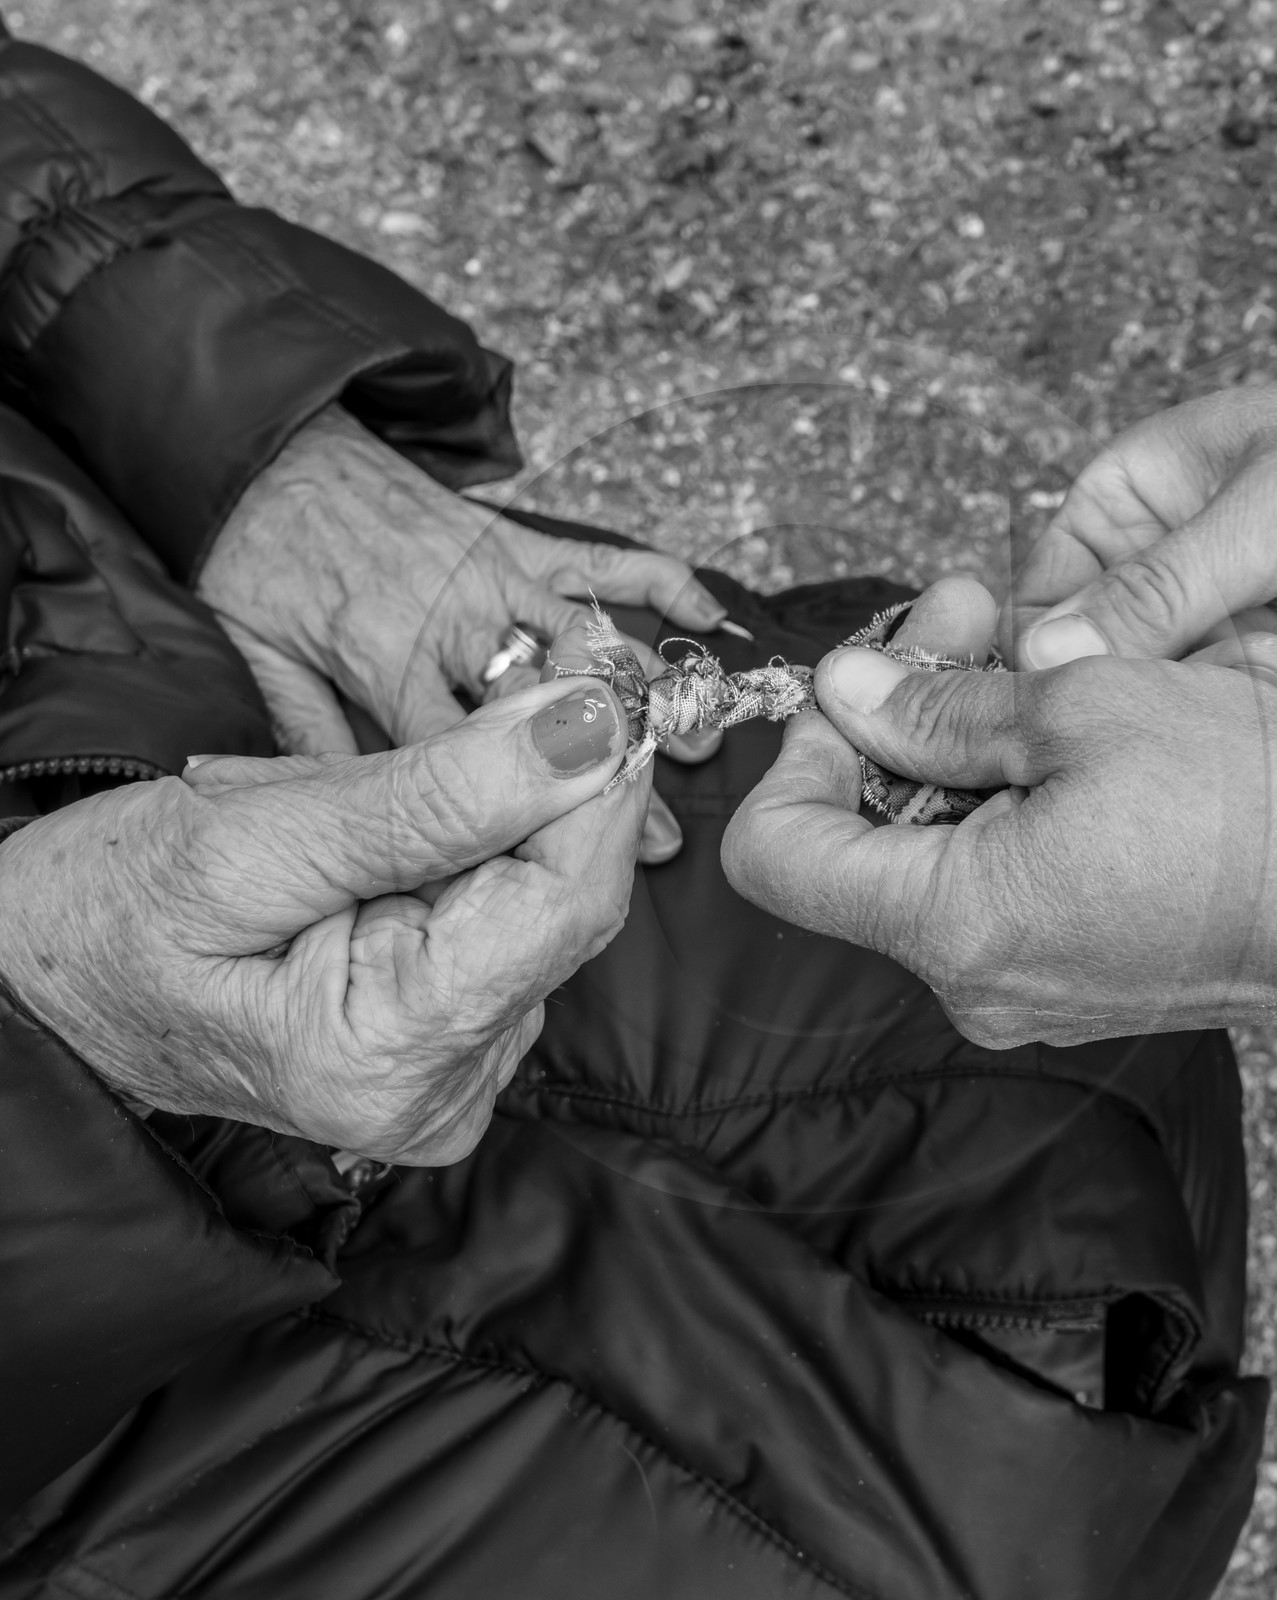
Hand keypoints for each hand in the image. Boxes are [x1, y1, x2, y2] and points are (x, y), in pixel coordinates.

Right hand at [0, 676, 646, 1163]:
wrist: (32, 985)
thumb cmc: (100, 919)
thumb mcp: (250, 834)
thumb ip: (433, 796)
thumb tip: (588, 734)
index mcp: (386, 1061)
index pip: (565, 906)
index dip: (597, 782)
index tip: (597, 681)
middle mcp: (439, 1093)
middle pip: (561, 908)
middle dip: (533, 790)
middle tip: (487, 697)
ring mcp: (447, 1077)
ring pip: (533, 905)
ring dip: (476, 820)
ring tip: (345, 798)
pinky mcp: (446, 1046)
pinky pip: (497, 923)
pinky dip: (456, 856)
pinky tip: (365, 841)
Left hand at [198, 401, 720, 861]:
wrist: (267, 455)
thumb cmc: (264, 567)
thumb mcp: (260, 661)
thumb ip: (314, 737)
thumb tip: (354, 816)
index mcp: (386, 657)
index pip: (464, 751)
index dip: (525, 809)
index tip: (578, 857)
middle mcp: (454, 616)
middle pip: (548, 702)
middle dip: (608, 767)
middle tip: (663, 830)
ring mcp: (493, 572)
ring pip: (590, 636)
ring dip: (650, 689)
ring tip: (700, 741)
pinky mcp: (516, 538)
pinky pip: (598, 558)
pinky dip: (658, 578)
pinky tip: (707, 617)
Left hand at [724, 607, 1276, 1054]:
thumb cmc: (1264, 807)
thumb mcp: (1085, 708)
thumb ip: (937, 707)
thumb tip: (843, 690)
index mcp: (953, 926)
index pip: (774, 854)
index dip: (800, 752)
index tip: (868, 678)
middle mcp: (972, 982)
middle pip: (858, 843)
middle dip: (897, 716)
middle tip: (964, 611)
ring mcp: (1024, 991)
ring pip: (932, 855)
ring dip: (959, 747)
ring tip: (1032, 654)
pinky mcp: (1074, 979)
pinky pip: (997, 883)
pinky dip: (1007, 801)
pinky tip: (1068, 730)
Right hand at [1010, 280, 1276, 727]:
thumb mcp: (1271, 511)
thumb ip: (1156, 593)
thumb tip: (1039, 664)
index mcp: (1135, 508)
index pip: (1044, 610)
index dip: (1056, 666)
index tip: (1095, 697)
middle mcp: (1175, 579)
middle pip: (1117, 683)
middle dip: (1198, 682)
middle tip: (1266, 650)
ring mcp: (1236, 634)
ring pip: (1195, 720)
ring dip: (1273, 696)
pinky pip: (1271, 736)